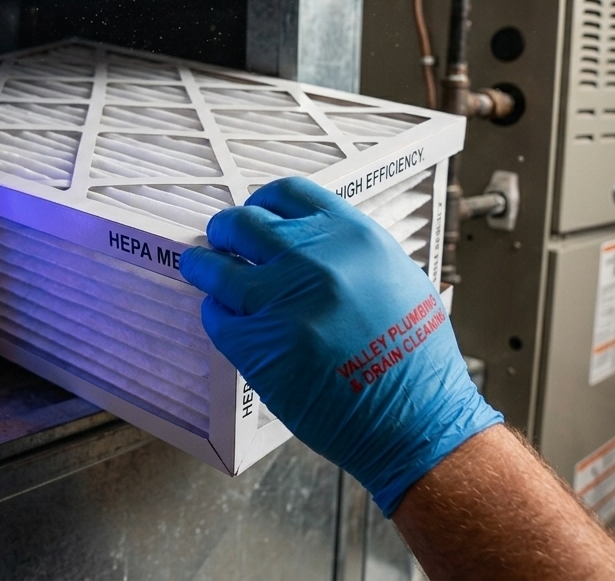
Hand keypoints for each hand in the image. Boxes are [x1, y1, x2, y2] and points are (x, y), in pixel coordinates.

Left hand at [180, 176, 501, 514]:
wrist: (416, 421)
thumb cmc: (415, 357)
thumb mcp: (396, 279)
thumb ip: (349, 253)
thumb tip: (304, 238)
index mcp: (353, 237)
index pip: (288, 193)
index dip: (263, 202)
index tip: (254, 212)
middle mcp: (315, 260)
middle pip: (243, 223)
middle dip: (225, 230)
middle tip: (220, 240)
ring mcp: (282, 302)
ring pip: (215, 268)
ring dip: (203, 266)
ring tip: (198, 268)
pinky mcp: (258, 346)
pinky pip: (216, 317)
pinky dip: (215, 314)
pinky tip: (224, 317)